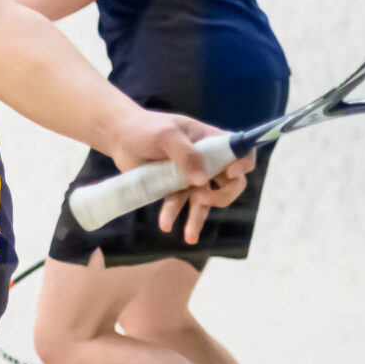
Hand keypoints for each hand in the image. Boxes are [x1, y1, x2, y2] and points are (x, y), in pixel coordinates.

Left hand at [106, 111, 251, 245]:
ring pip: (205, 201)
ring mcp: (191, 177)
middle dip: (222, 195)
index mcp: (211, 140)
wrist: (120, 139)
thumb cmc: (146, 128)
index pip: (241, 151)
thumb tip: (202, 180)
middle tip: (202, 198)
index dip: (243, 163)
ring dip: (199, 218)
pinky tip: (166, 225)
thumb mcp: (166, 135)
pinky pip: (179, 205)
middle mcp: (207, 161)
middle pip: (231, 183)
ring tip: (189, 235)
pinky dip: (174, 216)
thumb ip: (186, 154)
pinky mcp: (174, 189)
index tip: (231, 172)